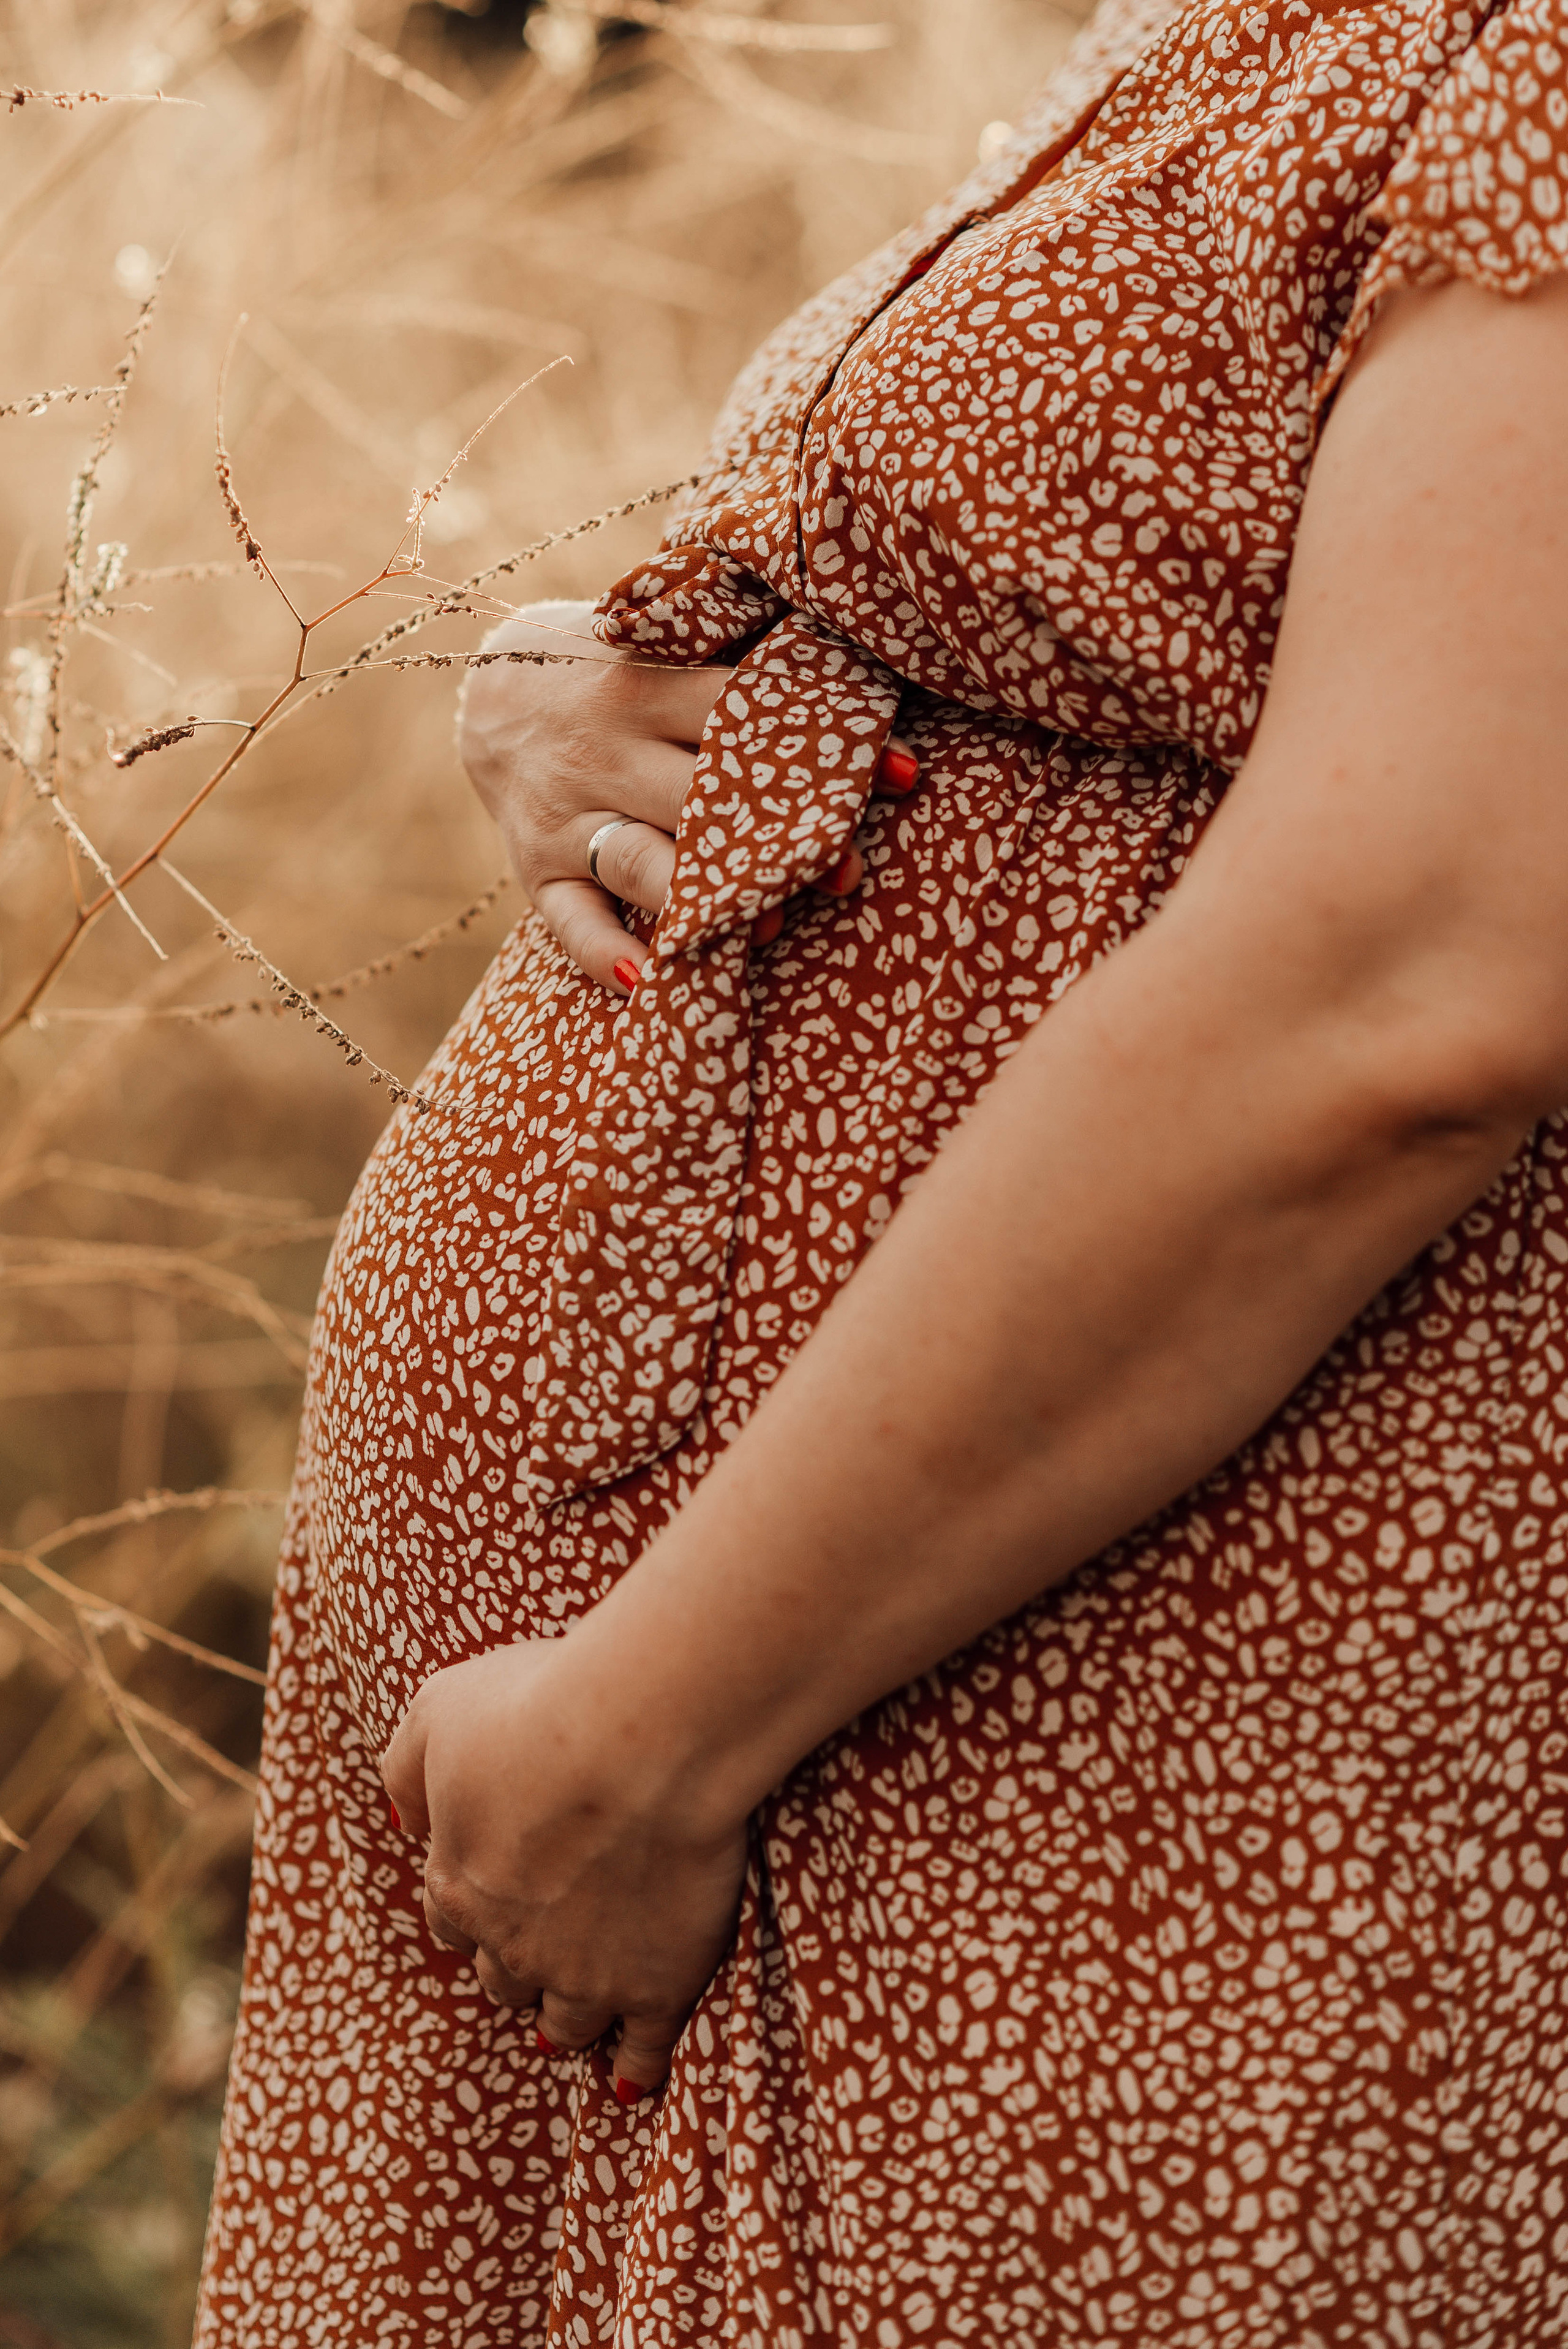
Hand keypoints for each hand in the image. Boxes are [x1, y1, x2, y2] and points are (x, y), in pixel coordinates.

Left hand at [381, 1635, 748, 2097]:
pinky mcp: (657, 1984)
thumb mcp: (438, 1710)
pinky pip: (645, 2047)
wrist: (638, 1739)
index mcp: (458, 1880)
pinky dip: (639, 2065)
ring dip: (564, 2021)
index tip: (491, 1903)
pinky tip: (634, 2077)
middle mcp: (512, 1942)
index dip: (471, 1909)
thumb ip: (405, 1768)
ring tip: (576, 2026)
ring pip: (564, 2021)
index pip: (451, 1916)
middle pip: (502, 1975)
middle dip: (514, 1967)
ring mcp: (586, 1973)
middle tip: (538, 1956)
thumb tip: (399, 1821)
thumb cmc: (538, 1707)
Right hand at [458, 600, 920, 993]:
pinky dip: (605, 956)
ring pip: (636, 861)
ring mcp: (564, 816)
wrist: (494, 697)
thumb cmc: (617, 674)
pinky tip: (649, 985)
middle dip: (775, 837)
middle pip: (695, 798)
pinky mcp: (537, 871)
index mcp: (643, 685)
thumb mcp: (665, 644)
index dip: (821, 745)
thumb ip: (738, 650)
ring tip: (768, 930)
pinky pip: (570, 923)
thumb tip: (858, 655)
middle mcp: (602, 751)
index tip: (902, 775)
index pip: (739, 711)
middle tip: (848, 871)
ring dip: (702, 900)